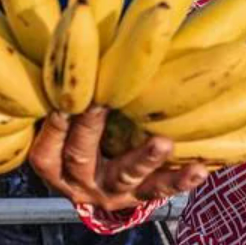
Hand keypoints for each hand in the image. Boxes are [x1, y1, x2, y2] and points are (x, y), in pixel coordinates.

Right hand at [28, 107, 209, 212]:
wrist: (98, 186)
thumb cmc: (76, 137)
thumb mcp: (62, 126)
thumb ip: (62, 100)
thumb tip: (66, 49)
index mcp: (54, 166)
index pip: (46, 151)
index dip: (53, 127)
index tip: (64, 98)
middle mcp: (80, 183)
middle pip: (81, 159)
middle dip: (91, 129)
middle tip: (101, 103)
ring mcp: (112, 192)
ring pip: (126, 177)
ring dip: (144, 159)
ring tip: (163, 143)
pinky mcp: (141, 195)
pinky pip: (161, 189)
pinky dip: (180, 180)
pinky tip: (198, 170)